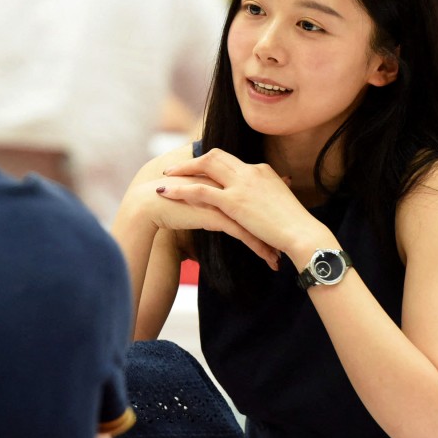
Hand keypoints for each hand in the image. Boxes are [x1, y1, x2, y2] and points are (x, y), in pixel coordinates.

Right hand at [129, 171, 280, 268]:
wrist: (149, 203)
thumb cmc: (169, 201)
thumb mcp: (195, 196)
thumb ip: (209, 198)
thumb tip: (218, 209)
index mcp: (224, 178)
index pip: (254, 190)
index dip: (270, 203)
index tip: (284, 216)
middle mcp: (228, 186)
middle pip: (261, 204)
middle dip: (276, 223)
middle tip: (287, 237)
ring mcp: (224, 200)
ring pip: (256, 221)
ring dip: (270, 240)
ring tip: (279, 255)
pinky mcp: (217, 215)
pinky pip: (245, 233)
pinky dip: (259, 247)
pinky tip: (269, 259)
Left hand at [157, 148, 335, 258]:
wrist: (303, 233)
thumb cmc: (296, 226)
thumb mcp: (281, 204)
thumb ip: (269, 197)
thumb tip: (262, 202)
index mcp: (262, 170)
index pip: (231, 159)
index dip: (211, 161)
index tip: (197, 165)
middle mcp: (250, 171)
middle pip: (215, 155)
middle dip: (193, 160)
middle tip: (175, 168)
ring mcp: (241, 184)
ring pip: (205, 166)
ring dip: (182, 170)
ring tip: (165, 178)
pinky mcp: (234, 201)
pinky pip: (200, 190)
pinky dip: (181, 189)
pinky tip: (167, 193)